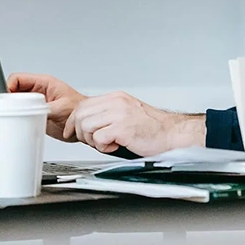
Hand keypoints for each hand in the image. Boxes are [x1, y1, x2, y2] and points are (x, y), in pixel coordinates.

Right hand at [6, 72, 86, 141]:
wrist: (83, 124)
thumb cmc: (78, 110)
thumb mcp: (61, 108)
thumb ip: (45, 109)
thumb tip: (31, 111)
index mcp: (43, 82)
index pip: (18, 78)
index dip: (8, 86)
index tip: (6, 99)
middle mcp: (37, 91)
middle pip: (13, 90)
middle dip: (7, 100)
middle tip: (7, 110)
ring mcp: (35, 103)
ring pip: (14, 102)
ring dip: (11, 110)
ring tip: (11, 117)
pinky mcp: (34, 114)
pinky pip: (19, 114)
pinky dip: (15, 118)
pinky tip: (17, 123)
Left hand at [64, 91, 204, 156]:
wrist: (172, 134)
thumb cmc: (151, 129)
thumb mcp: (126, 114)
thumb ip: (108, 115)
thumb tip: (86, 124)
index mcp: (116, 98)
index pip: (83, 105)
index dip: (73, 121)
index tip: (72, 132)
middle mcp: (117, 102)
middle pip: (81, 115)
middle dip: (81, 132)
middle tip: (93, 141)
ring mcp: (120, 114)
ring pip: (86, 126)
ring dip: (93, 140)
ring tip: (107, 143)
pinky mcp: (123, 128)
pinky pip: (99, 138)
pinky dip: (103, 147)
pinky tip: (115, 146)